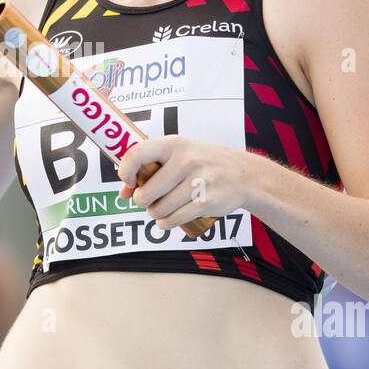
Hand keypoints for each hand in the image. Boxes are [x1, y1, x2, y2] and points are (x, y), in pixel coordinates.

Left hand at [115, 135, 249, 229]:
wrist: (245, 175)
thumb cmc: (204, 164)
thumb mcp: (180, 155)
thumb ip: (151, 168)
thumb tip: (123, 192)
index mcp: (174, 144)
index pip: (137, 154)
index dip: (125, 171)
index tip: (129, 181)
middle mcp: (186, 161)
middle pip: (147, 193)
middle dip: (142, 201)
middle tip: (148, 200)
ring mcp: (197, 182)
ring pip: (159, 209)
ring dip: (154, 214)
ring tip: (160, 209)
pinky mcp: (206, 202)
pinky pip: (173, 220)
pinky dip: (165, 223)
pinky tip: (167, 219)